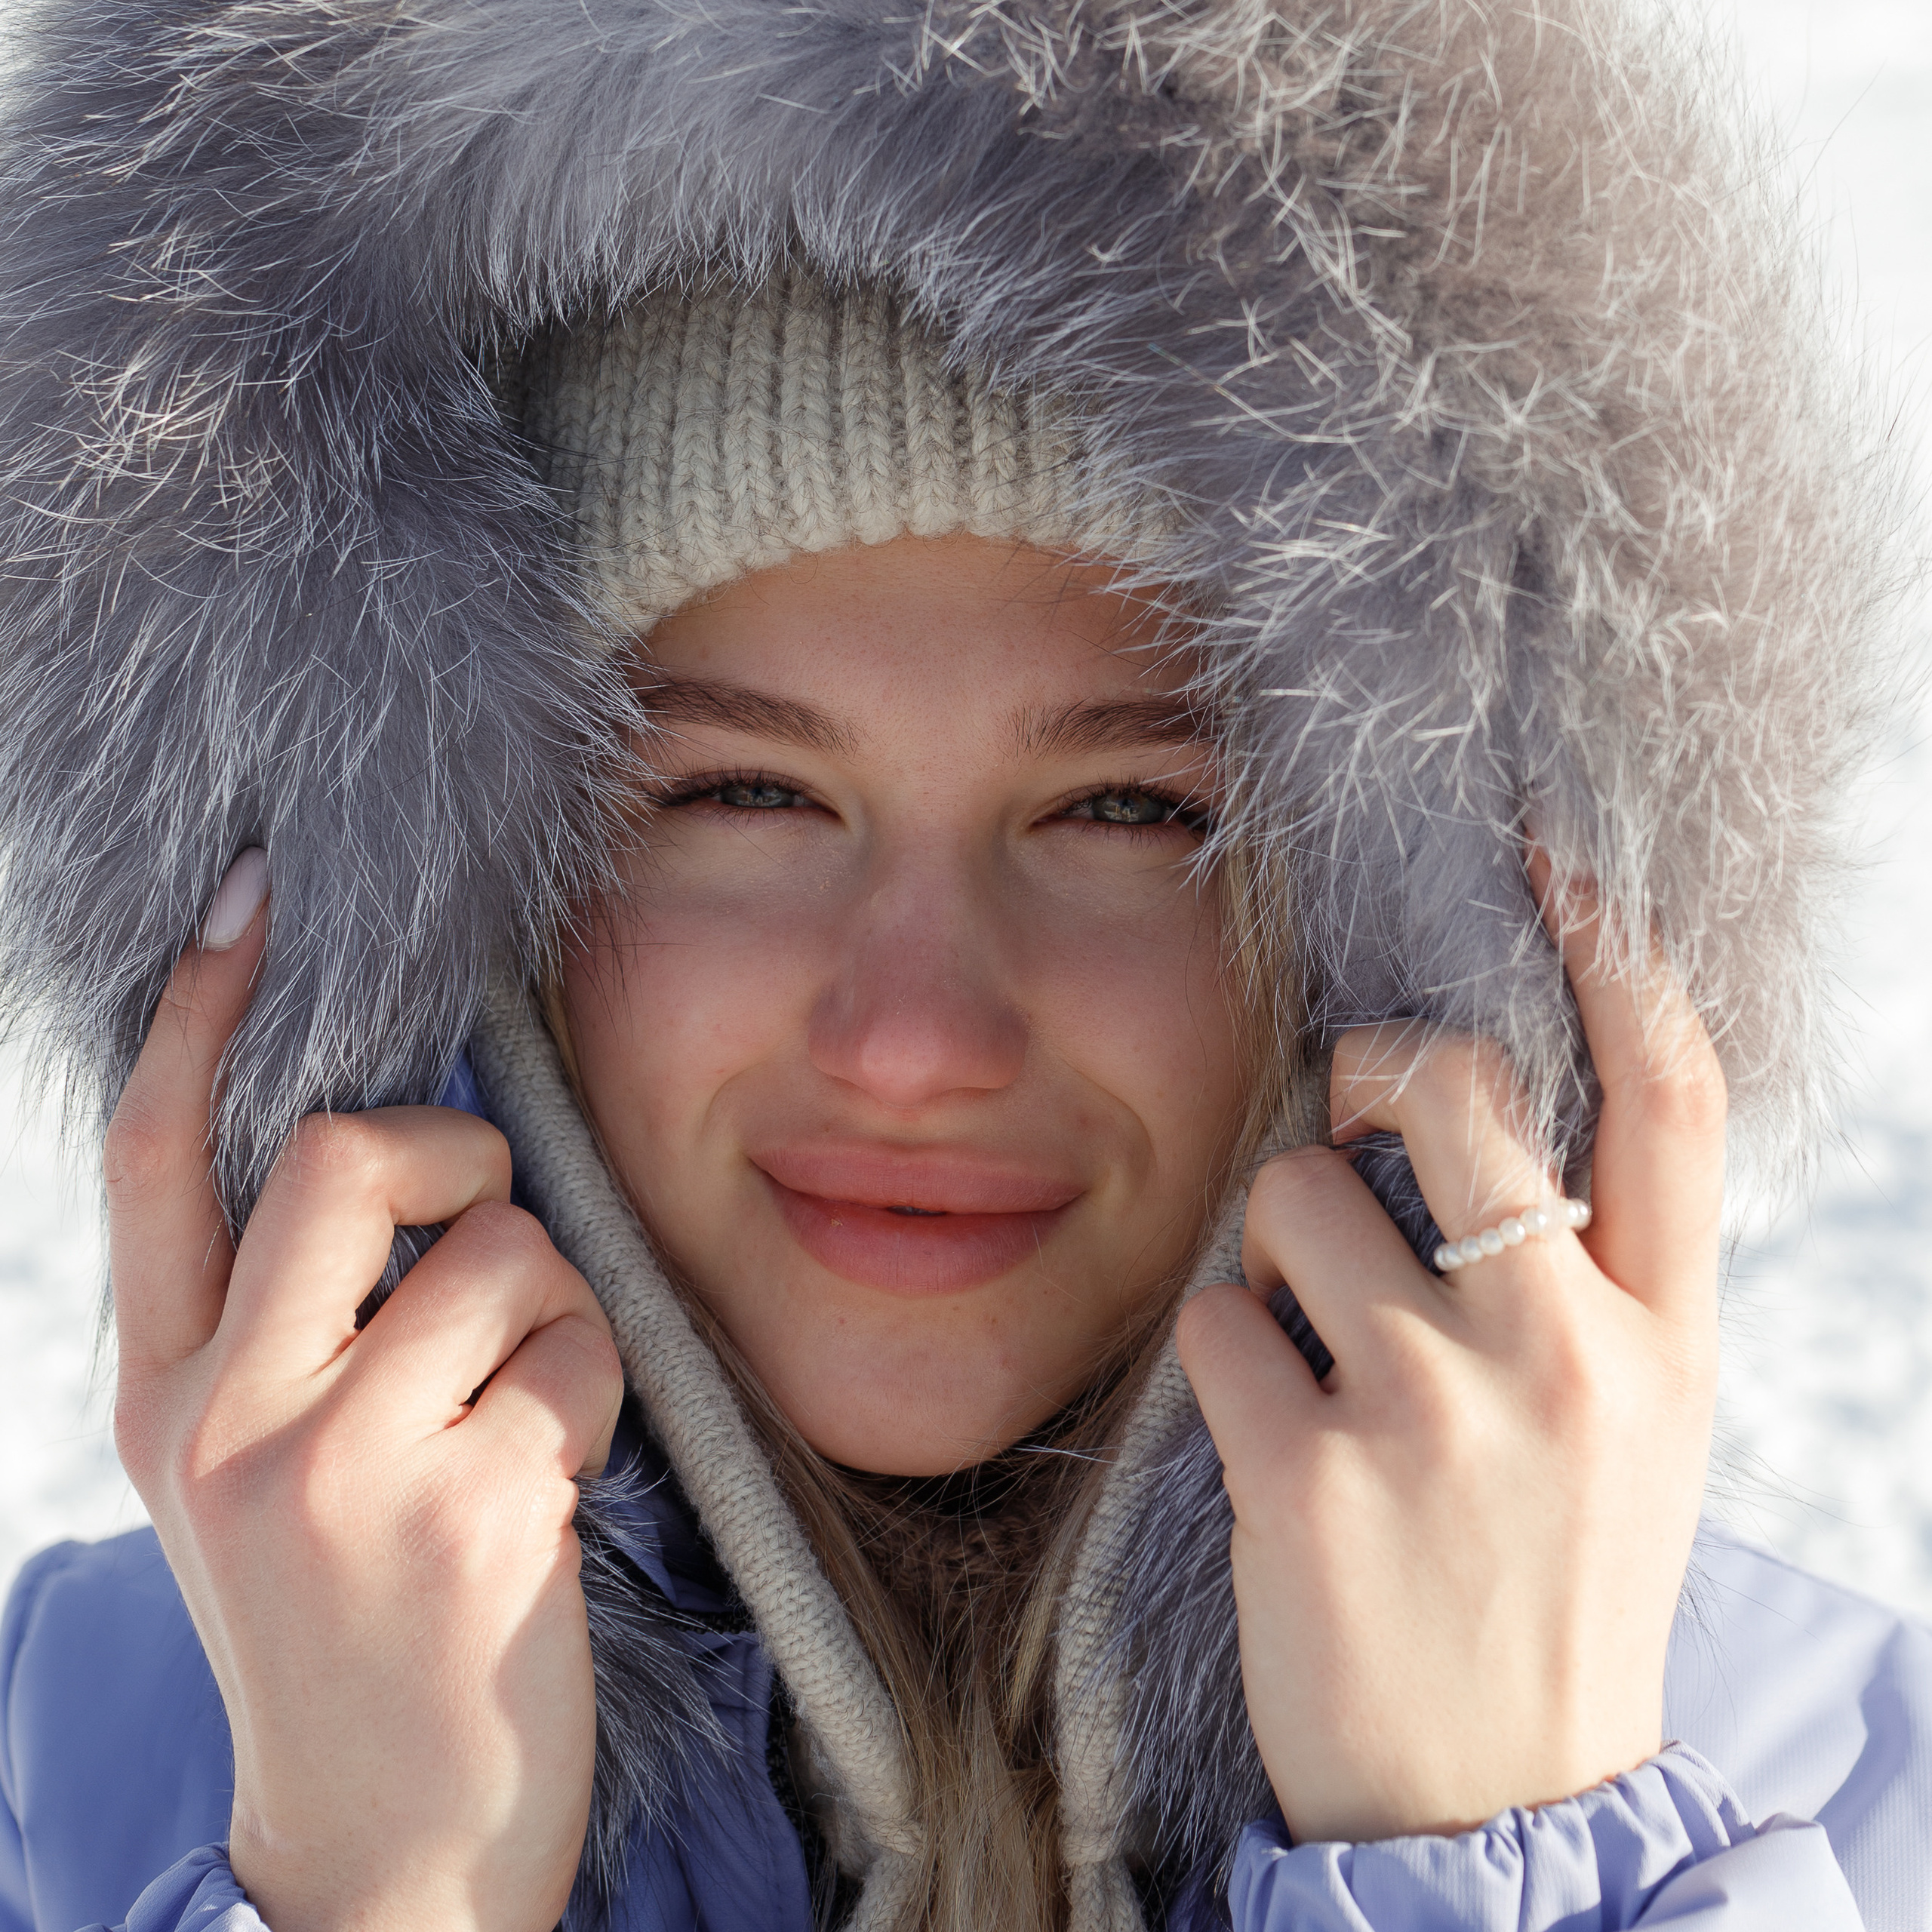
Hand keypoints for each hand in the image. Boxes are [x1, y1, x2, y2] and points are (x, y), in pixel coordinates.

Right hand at [107, 853, 624, 1931]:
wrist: (391, 1855)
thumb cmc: (360, 1626)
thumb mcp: (269, 1476)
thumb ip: (299, 1322)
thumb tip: (396, 1147)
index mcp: (173, 1397)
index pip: (160, 1159)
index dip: (201, 1012)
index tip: (257, 898)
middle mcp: (233, 1422)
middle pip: (348, 1150)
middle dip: (455, 1153)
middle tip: (478, 1230)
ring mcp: (345, 1470)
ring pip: (507, 1249)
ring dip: (554, 1313)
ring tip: (527, 1415)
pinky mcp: (472, 1514)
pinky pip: (585, 1352)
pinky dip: (599, 1395)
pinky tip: (557, 1486)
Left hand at [1176, 855, 1722, 1844]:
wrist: (1496, 1814)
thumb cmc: (1552, 1590)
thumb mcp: (1635, 1430)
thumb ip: (1591, 1277)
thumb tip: (1496, 1116)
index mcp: (1662, 1336)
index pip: (1670, 1098)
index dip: (1619, 955)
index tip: (1561, 866)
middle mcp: (1563, 1353)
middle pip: (1455, 1089)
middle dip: (1377, 1070)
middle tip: (1358, 1116)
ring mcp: (1433, 1411)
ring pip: (1292, 1195)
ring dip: (1275, 1250)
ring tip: (1313, 1346)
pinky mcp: (1306, 1475)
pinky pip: (1214, 1316)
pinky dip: (1220, 1352)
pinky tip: (1266, 1428)